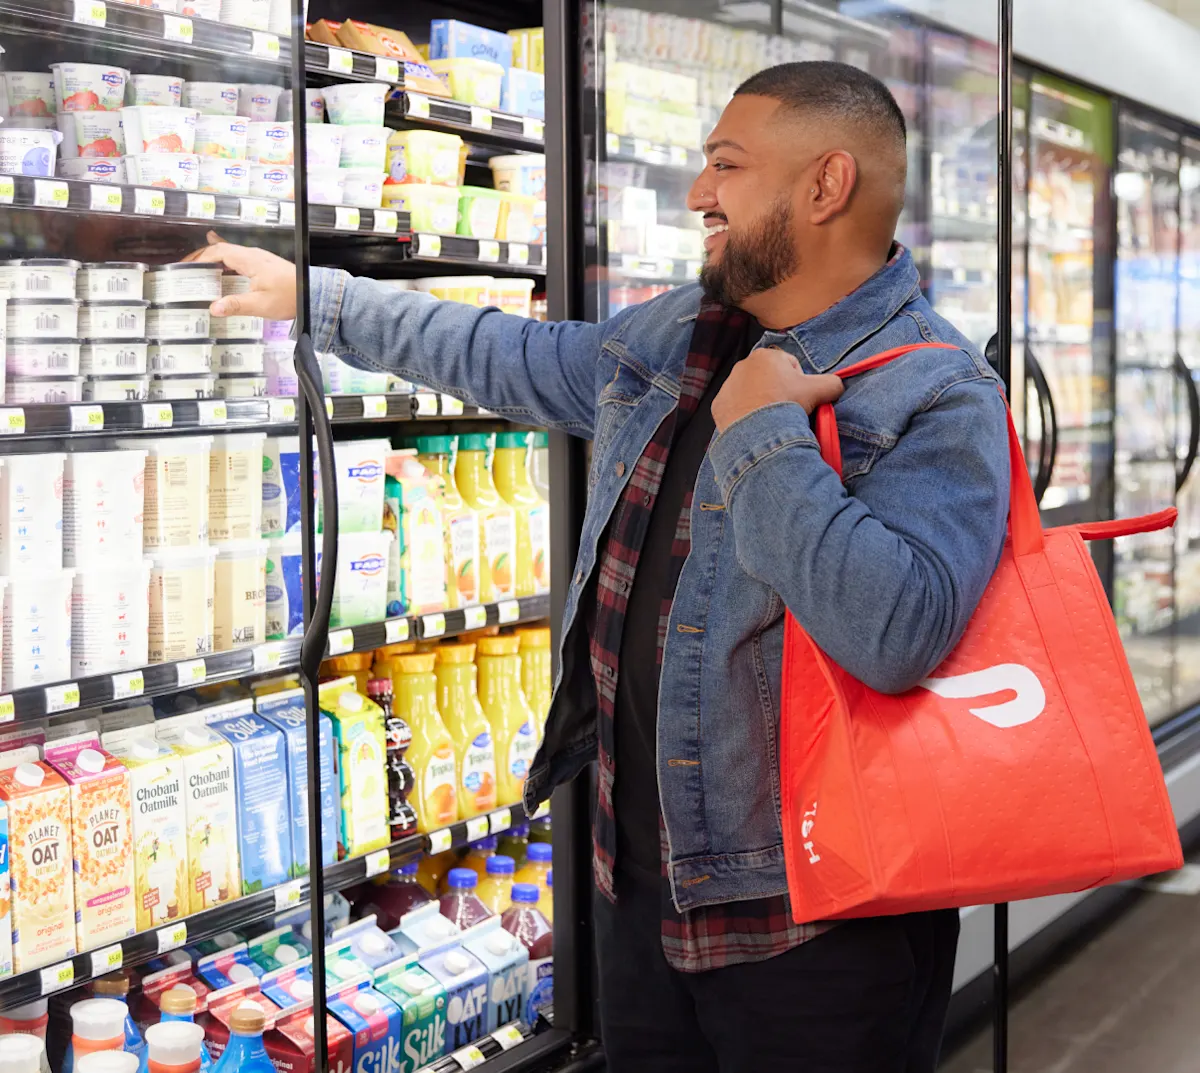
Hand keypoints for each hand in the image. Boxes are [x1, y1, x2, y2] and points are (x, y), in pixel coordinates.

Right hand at [181, 231, 297, 319]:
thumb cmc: (290, 297)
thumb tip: (213, 307)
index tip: (185, 266)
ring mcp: (259, 259)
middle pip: (221, 249)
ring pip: (230, 254)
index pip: (217, 252)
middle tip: (187, 267)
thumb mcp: (261, 304)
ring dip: (214, 259)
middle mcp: (253, 255)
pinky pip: (240, 259)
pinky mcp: (264, 265)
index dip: (199, 258)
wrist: (313, 294)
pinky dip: (227, 262)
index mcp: (249, 260)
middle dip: (202, 257)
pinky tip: (223, 269)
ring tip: (199, 269)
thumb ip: (236, 305)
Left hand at [712, 346, 843, 432]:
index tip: (799, 399)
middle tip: (786, 411)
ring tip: (770, 420)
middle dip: (778, 392)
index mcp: (767, 355)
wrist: (757, 432)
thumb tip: (837, 385)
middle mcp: (743, 364)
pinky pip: (735, 408)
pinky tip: (754, 425)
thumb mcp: (820, 390)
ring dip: (761, 403)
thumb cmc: (787, 404)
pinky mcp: (718, 404)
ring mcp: (728, 384)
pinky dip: (744, 415)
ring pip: (751, 393)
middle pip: (769, 379)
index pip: (790, 366)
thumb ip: (833, 383)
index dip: (799, 384)